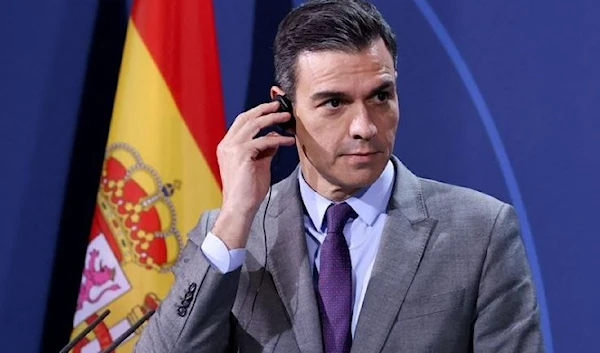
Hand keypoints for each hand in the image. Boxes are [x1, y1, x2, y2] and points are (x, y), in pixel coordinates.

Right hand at [211, 101, 294, 248]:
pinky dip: (278, 139)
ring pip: (254, 125)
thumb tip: (275, 137)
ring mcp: (232, 148)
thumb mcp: (258, 164)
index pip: (241, 122)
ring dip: (273, 119)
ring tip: (287, 117)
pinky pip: (263, 140)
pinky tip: (288, 141)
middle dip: (264, 109)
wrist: (240, 207)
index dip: (257, 112)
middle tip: (280, 106)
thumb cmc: (248, 190)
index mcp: (227, 146)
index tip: (271, 108)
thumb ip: (264, 150)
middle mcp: (226, 144)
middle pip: (246, 118)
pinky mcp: (241, 155)